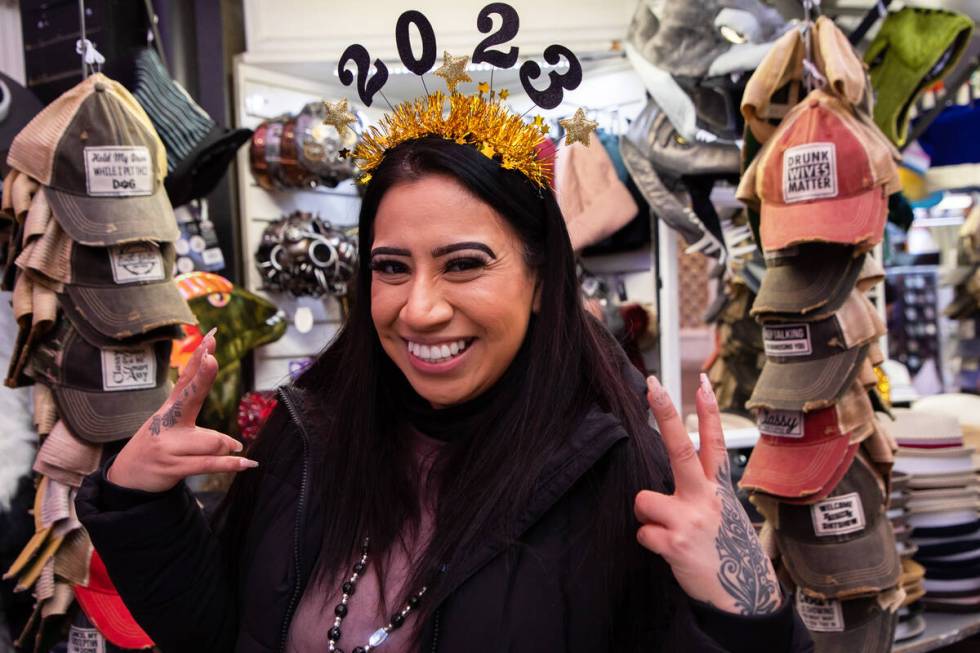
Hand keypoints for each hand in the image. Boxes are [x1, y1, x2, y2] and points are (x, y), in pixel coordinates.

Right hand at [107, 329, 257, 492]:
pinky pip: (208, 464)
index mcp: (169, 408)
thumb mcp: (169, 418)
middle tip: (213, 359)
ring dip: (226, 446)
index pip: (186, 379)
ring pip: (211, 441)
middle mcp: (167, 423)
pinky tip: (246, 461)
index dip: (197, 360)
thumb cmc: (157, 442)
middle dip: (202, 378)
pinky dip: (230, 464)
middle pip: (190, 397)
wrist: (126, 476)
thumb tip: (212, 366)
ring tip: (234, 448)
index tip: (208, 340)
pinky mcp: (172, 467)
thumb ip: (192, 397)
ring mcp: (168, 446)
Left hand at [634, 374, 781, 615]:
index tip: (701, 381)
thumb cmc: (724, 550)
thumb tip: (670, 471)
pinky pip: (642, 532)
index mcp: (717, 488)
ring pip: (644, 500)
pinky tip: (670, 552)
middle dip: (665, 414)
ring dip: (649, 518)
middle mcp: (705, 498)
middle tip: (652, 385)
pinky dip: (650, 543)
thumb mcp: (722, 512)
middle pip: (680, 449)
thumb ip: (699, 489)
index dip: (708, 411)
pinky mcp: (676, 543)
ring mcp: (691, 519)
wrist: (742, 597)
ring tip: (670, 533)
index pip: (714, 442)